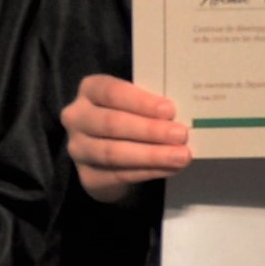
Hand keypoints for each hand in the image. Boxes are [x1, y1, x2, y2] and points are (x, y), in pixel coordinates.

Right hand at [64, 72, 192, 198]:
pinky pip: (118, 174)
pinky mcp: (87, 176)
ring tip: (182, 156)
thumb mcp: (137, 102)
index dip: (141, 102)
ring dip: (152, 155)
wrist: (110, 154)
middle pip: (112, 123)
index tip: (170, 109)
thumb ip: (152, 102)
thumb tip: (187, 110)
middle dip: (150, 130)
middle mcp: (77, 117)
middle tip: (181, 135)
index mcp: (91, 90)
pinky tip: (170, 168)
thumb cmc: (131, 115)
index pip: (112, 92)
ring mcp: (78, 148)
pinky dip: (148, 171)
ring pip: (114, 152)